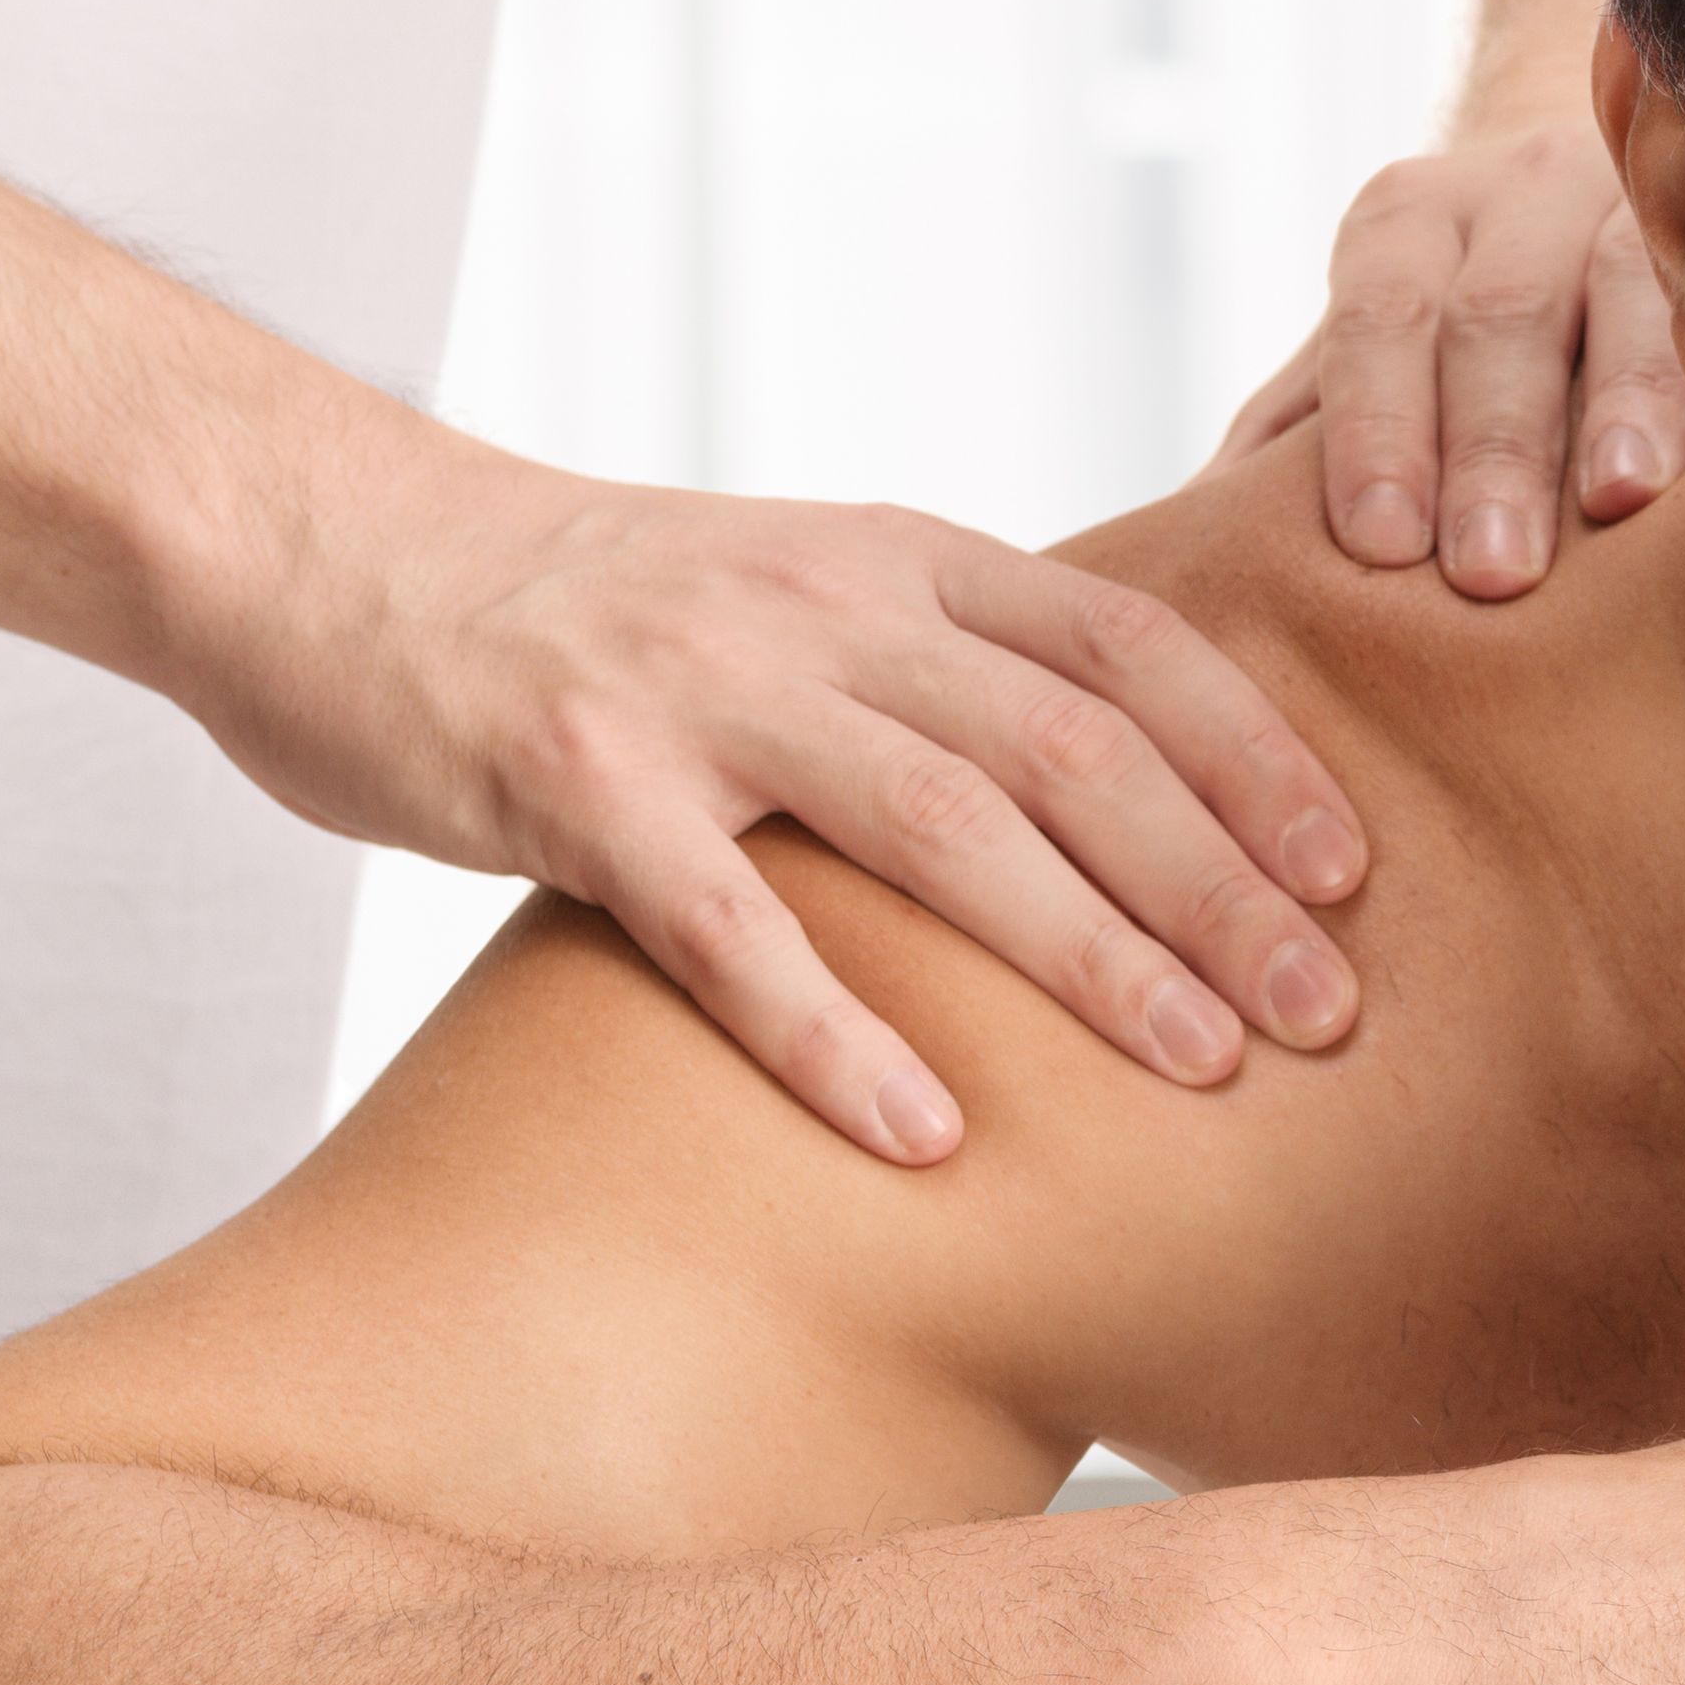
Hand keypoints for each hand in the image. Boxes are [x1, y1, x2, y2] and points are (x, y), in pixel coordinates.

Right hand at [171, 423, 1371, 1159]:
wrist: (329, 545)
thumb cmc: (588, 610)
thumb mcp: (794, 593)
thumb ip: (938, 672)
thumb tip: (1116, 808)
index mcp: (896, 561)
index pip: (1128, 647)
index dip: (1254, 761)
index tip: (1354, 877)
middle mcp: (822, 610)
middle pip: (1073, 750)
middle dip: (1219, 886)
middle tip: (1327, 1015)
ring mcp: (698, 693)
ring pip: (941, 828)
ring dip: (1087, 956)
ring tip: (1196, 1072)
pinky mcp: (573, 783)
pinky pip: (729, 927)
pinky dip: (836, 1036)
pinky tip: (925, 1138)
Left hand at [1217, 121, 1684, 595]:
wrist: (1600, 181)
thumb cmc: (1458, 318)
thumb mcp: (1369, 350)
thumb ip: (1297, 432)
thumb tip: (1188, 553)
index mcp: (1406, 221)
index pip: (1382, 320)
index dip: (1382, 429)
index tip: (1382, 543)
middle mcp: (1519, 191)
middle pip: (1500, 316)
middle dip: (1495, 447)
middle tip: (1490, 571)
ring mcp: (1638, 203)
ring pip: (1629, 294)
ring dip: (1624, 403)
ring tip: (1619, 503)